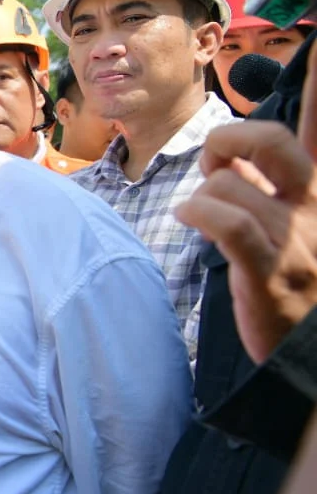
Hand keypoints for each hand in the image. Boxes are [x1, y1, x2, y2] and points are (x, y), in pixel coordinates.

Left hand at [177, 96, 316, 361]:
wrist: (312, 353)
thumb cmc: (294, 280)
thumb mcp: (290, 221)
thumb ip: (266, 181)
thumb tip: (229, 151)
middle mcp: (316, 207)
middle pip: (271, 140)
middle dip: (227, 140)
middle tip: (216, 166)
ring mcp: (296, 240)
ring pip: (229, 184)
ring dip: (204, 196)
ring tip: (206, 216)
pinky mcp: (271, 273)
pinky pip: (227, 221)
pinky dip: (198, 213)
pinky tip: (189, 220)